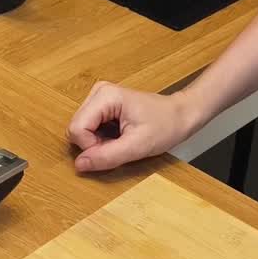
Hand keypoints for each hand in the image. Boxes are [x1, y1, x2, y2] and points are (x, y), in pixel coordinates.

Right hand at [66, 82, 205, 172]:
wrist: (181, 115)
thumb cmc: (166, 126)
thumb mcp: (138, 146)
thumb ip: (107, 156)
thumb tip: (79, 165)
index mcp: (105, 96)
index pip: (76, 129)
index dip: (91, 148)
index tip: (115, 150)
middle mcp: (97, 92)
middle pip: (76, 129)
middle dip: (95, 145)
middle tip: (120, 146)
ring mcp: (98, 97)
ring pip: (81, 130)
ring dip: (98, 143)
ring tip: (122, 141)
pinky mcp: (100, 105)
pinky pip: (89, 129)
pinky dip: (102, 139)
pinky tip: (119, 136)